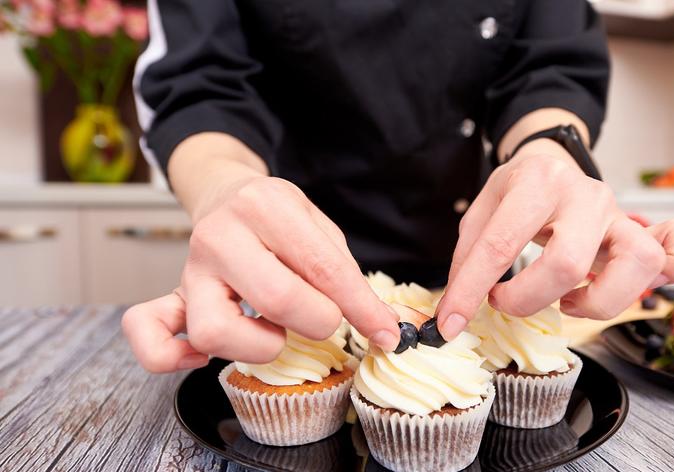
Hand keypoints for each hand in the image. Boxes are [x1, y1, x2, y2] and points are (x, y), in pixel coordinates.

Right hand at [122, 176, 399, 372]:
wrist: (225, 194)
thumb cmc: (279, 218)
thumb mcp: (320, 227)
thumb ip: (347, 276)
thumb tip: (383, 330)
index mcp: (266, 206)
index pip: (325, 270)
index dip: (363, 310)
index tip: (386, 335)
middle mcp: (221, 235)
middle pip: (277, 299)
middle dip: (317, 320)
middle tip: (322, 316)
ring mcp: (191, 269)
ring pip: (215, 331)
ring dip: (258, 345)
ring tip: (273, 330)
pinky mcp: (172, 296)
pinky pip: (151, 337)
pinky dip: (173, 358)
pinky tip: (204, 357)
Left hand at [436, 142, 673, 338]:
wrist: (553, 162)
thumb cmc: (518, 193)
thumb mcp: (481, 211)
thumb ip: (468, 257)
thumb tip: (456, 310)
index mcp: (536, 181)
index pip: (499, 245)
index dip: (470, 291)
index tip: (449, 323)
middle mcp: (584, 194)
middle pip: (568, 262)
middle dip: (528, 299)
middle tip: (505, 301)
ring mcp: (620, 213)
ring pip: (636, 264)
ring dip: (596, 301)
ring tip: (566, 301)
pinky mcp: (642, 231)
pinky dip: (665, 278)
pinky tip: (621, 290)